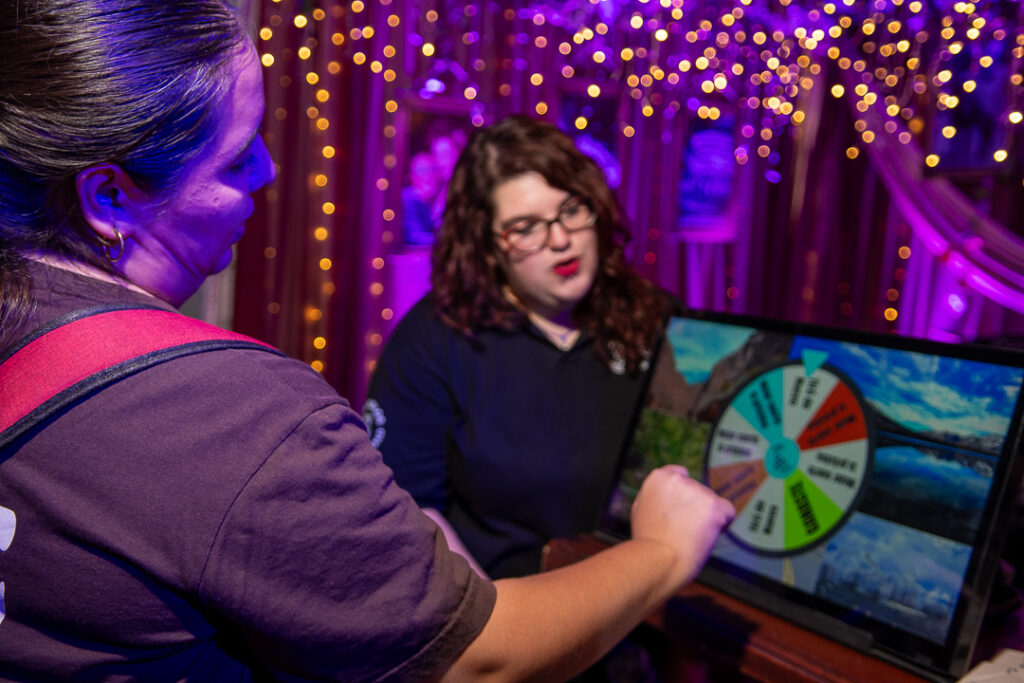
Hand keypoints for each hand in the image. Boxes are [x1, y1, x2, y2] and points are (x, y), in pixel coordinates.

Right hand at [630, 465, 735, 589]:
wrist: (657, 560)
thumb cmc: (648, 543)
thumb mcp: (641, 509)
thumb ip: (657, 497)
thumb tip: (669, 497)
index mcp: (659, 478)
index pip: (680, 475)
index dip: (683, 495)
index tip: (681, 509)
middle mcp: (679, 479)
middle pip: (698, 490)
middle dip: (695, 507)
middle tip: (683, 529)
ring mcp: (698, 491)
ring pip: (712, 502)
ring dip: (707, 517)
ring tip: (691, 537)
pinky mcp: (714, 506)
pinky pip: (728, 511)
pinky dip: (722, 524)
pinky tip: (708, 535)